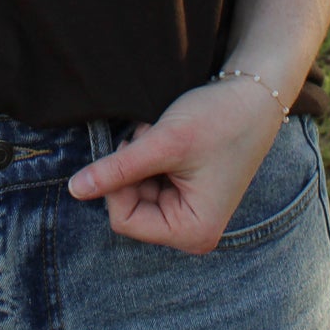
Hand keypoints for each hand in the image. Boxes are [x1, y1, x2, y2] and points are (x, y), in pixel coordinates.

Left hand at [66, 77, 283, 251]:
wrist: (254, 96)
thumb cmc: (219, 120)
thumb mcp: (163, 144)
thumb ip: (117, 169)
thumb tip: (74, 191)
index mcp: (192, 232)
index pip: (124, 221)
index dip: (117, 184)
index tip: (135, 147)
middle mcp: (192, 233)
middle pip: (129, 210)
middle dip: (132, 170)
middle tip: (153, 138)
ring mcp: (190, 215)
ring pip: (135, 194)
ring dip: (139, 161)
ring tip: (163, 136)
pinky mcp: (187, 197)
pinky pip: (149, 185)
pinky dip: (149, 159)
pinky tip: (167, 140)